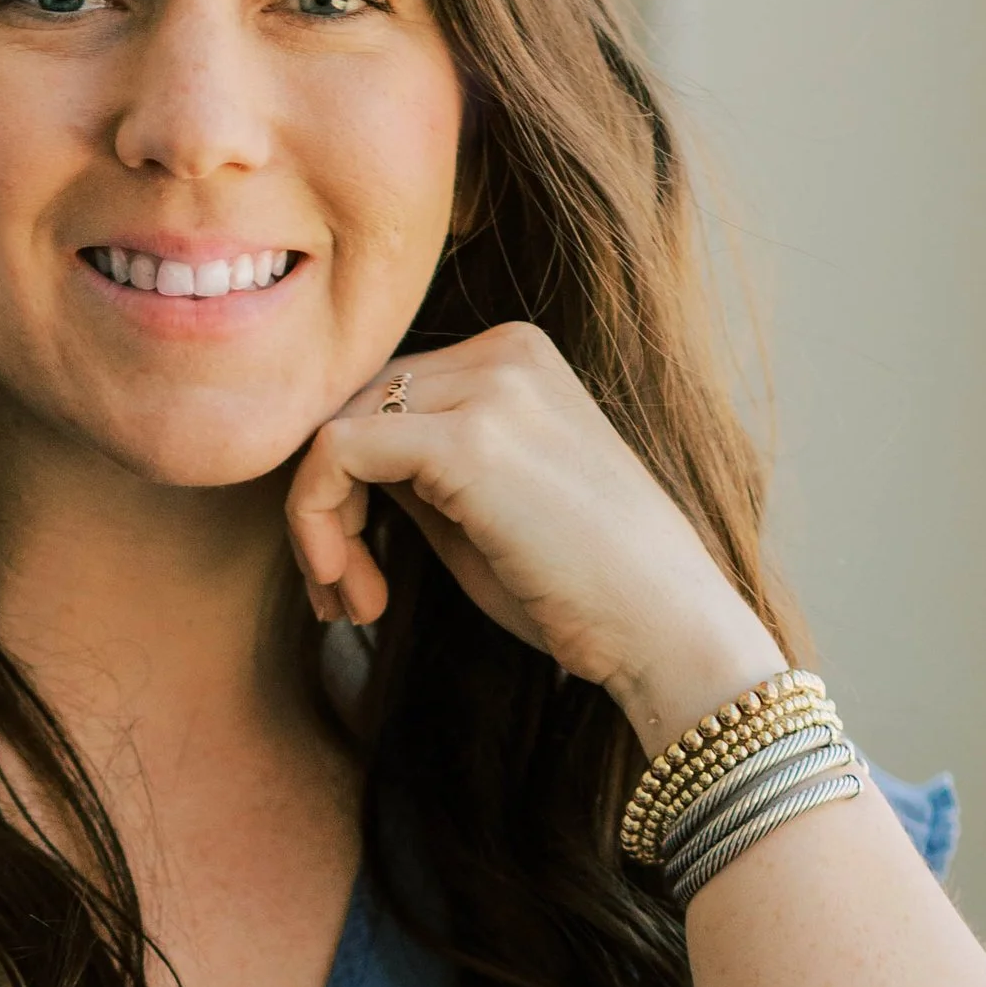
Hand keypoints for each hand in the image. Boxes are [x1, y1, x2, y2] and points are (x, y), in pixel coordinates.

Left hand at [284, 321, 786, 748]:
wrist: (669, 635)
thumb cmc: (586, 591)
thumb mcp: (483, 510)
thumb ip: (415, 471)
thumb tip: (329, 465)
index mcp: (517, 356)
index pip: (384, 396)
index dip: (347, 484)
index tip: (358, 573)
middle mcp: (504, 352)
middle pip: (353, 408)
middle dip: (328, 506)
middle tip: (346, 595)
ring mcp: (489, 388)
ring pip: (334, 430)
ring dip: (318, 525)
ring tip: (351, 602)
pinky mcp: (463, 441)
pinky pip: (335, 456)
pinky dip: (316, 524)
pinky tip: (355, 591)